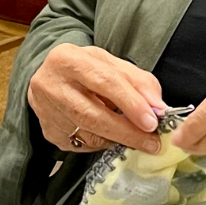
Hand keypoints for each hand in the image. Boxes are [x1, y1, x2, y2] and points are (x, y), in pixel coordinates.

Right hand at [26, 43, 164, 155]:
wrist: (48, 78)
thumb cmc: (83, 69)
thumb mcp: (109, 63)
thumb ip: (137, 81)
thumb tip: (158, 107)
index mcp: (68, 59)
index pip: (105, 82)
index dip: (131, 103)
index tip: (152, 121)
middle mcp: (51, 85)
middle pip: (93, 115)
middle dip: (127, 131)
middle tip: (151, 142)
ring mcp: (47, 112)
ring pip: (89, 135)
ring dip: (117, 139)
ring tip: (134, 137)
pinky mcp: (49, 132)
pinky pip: (82, 145)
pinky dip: (102, 143)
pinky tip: (108, 134)